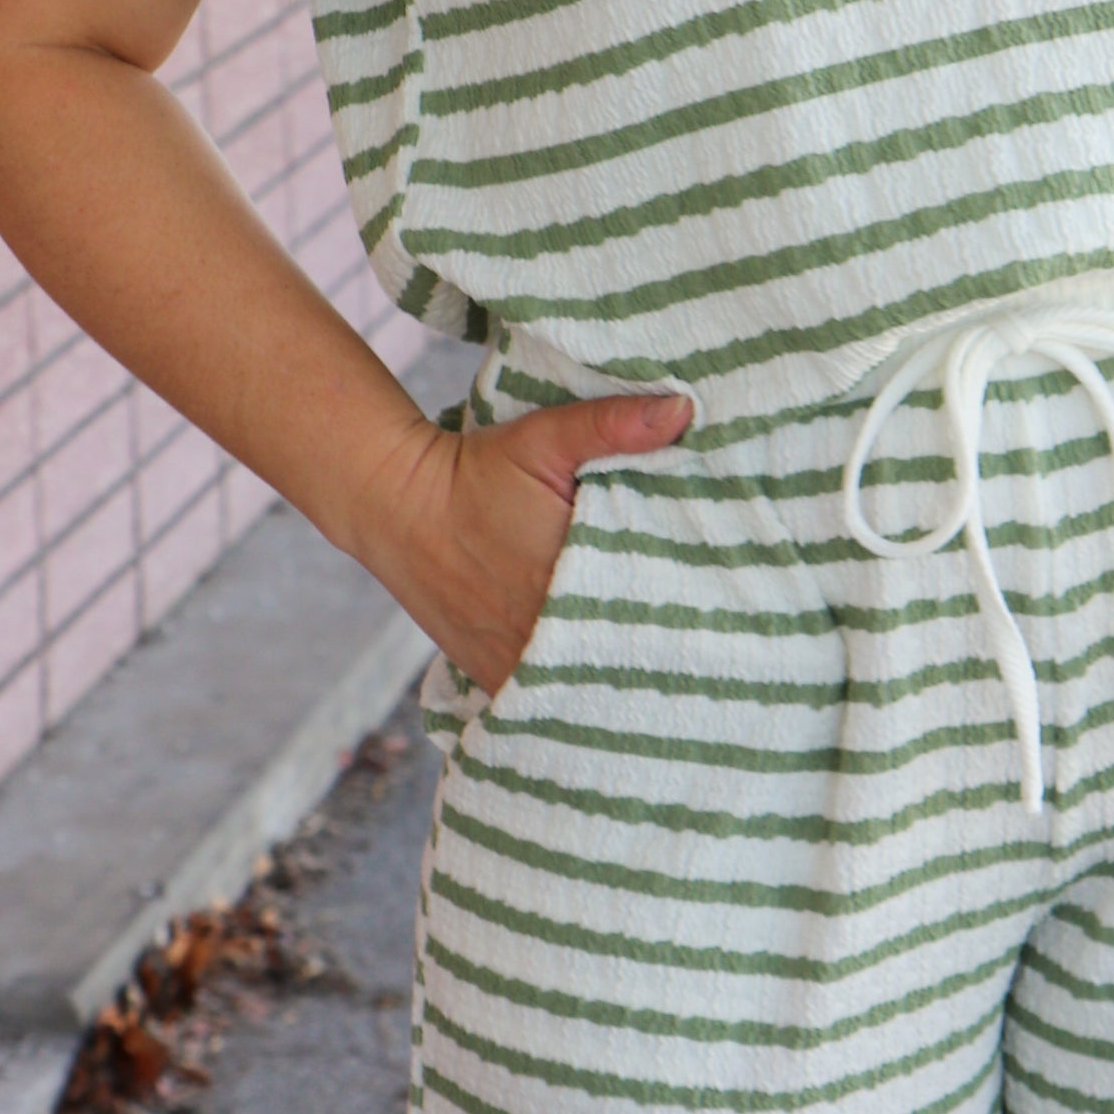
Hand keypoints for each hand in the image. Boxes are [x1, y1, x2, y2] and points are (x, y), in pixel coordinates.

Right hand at [348, 389, 692, 698]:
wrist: (398, 506)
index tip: (715, 614)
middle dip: (658, 656)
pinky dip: (571, 699)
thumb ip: (613, 425)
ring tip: (661, 677)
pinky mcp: (490, 675)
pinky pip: (544, 705)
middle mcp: (541, 637)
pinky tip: (602, 689)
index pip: (648, 618)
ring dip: (614, 681)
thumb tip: (684, 409)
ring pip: (583, 693)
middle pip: (620, 663)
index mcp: (569, 582)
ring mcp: (513, 665)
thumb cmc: (475, 472)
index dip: (685, 619)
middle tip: (700, 648)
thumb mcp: (545, 437)